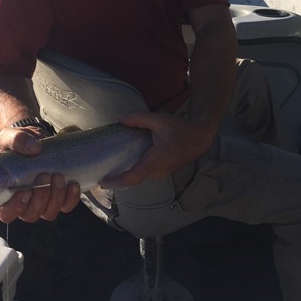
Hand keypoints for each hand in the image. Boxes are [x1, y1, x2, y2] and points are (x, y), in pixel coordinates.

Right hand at [0, 125, 80, 222]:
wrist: (38, 140)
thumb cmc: (19, 143)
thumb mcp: (11, 137)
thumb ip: (17, 140)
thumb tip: (34, 148)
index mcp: (7, 193)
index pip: (7, 213)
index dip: (16, 207)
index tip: (26, 190)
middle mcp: (25, 203)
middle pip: (31, 214)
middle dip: (41, 197)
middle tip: (45, 175)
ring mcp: (43, 202)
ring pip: (49, 213)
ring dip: (56, 197)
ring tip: (58, 176)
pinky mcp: (60, 197)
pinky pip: (67, 205)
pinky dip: (71, 197)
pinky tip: (73, 184)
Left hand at [102, 111, 216, 189]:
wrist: (200, 138)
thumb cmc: (180, 129)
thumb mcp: (159, 119)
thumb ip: (137, 118)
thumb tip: (118, 119)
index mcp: (156, 160)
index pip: (134, 177)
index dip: (117, 182)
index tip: (103, 182)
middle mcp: (157, 171)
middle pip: (133, 178)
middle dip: (117, 177)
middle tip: (100, 170)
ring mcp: (161, 173)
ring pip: (139, 175)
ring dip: (126, 172)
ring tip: (109, 164)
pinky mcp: (162, 171)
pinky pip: (145, 172)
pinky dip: (134, 168)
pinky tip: (126, 159)